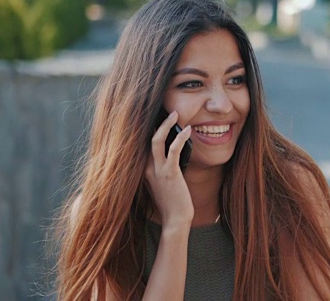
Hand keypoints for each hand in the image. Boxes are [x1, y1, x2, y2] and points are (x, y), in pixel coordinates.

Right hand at [144, 110, 193, 227]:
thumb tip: (172, 150)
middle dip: (155, 121)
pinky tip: (187, 130)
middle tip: (167, 110)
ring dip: (166, 124)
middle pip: (146, 138)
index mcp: (144, 170)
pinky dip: (180, 137)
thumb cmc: (172, 201)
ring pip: (157, 140)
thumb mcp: (163, 182)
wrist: (176, 219)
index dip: (148, 129)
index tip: (156, 116)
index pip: (142, 144)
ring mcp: (158, 170)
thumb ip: (163, 168)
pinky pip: (173, 150)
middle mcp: (147, 168)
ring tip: (175, 114)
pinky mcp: (170, 173)